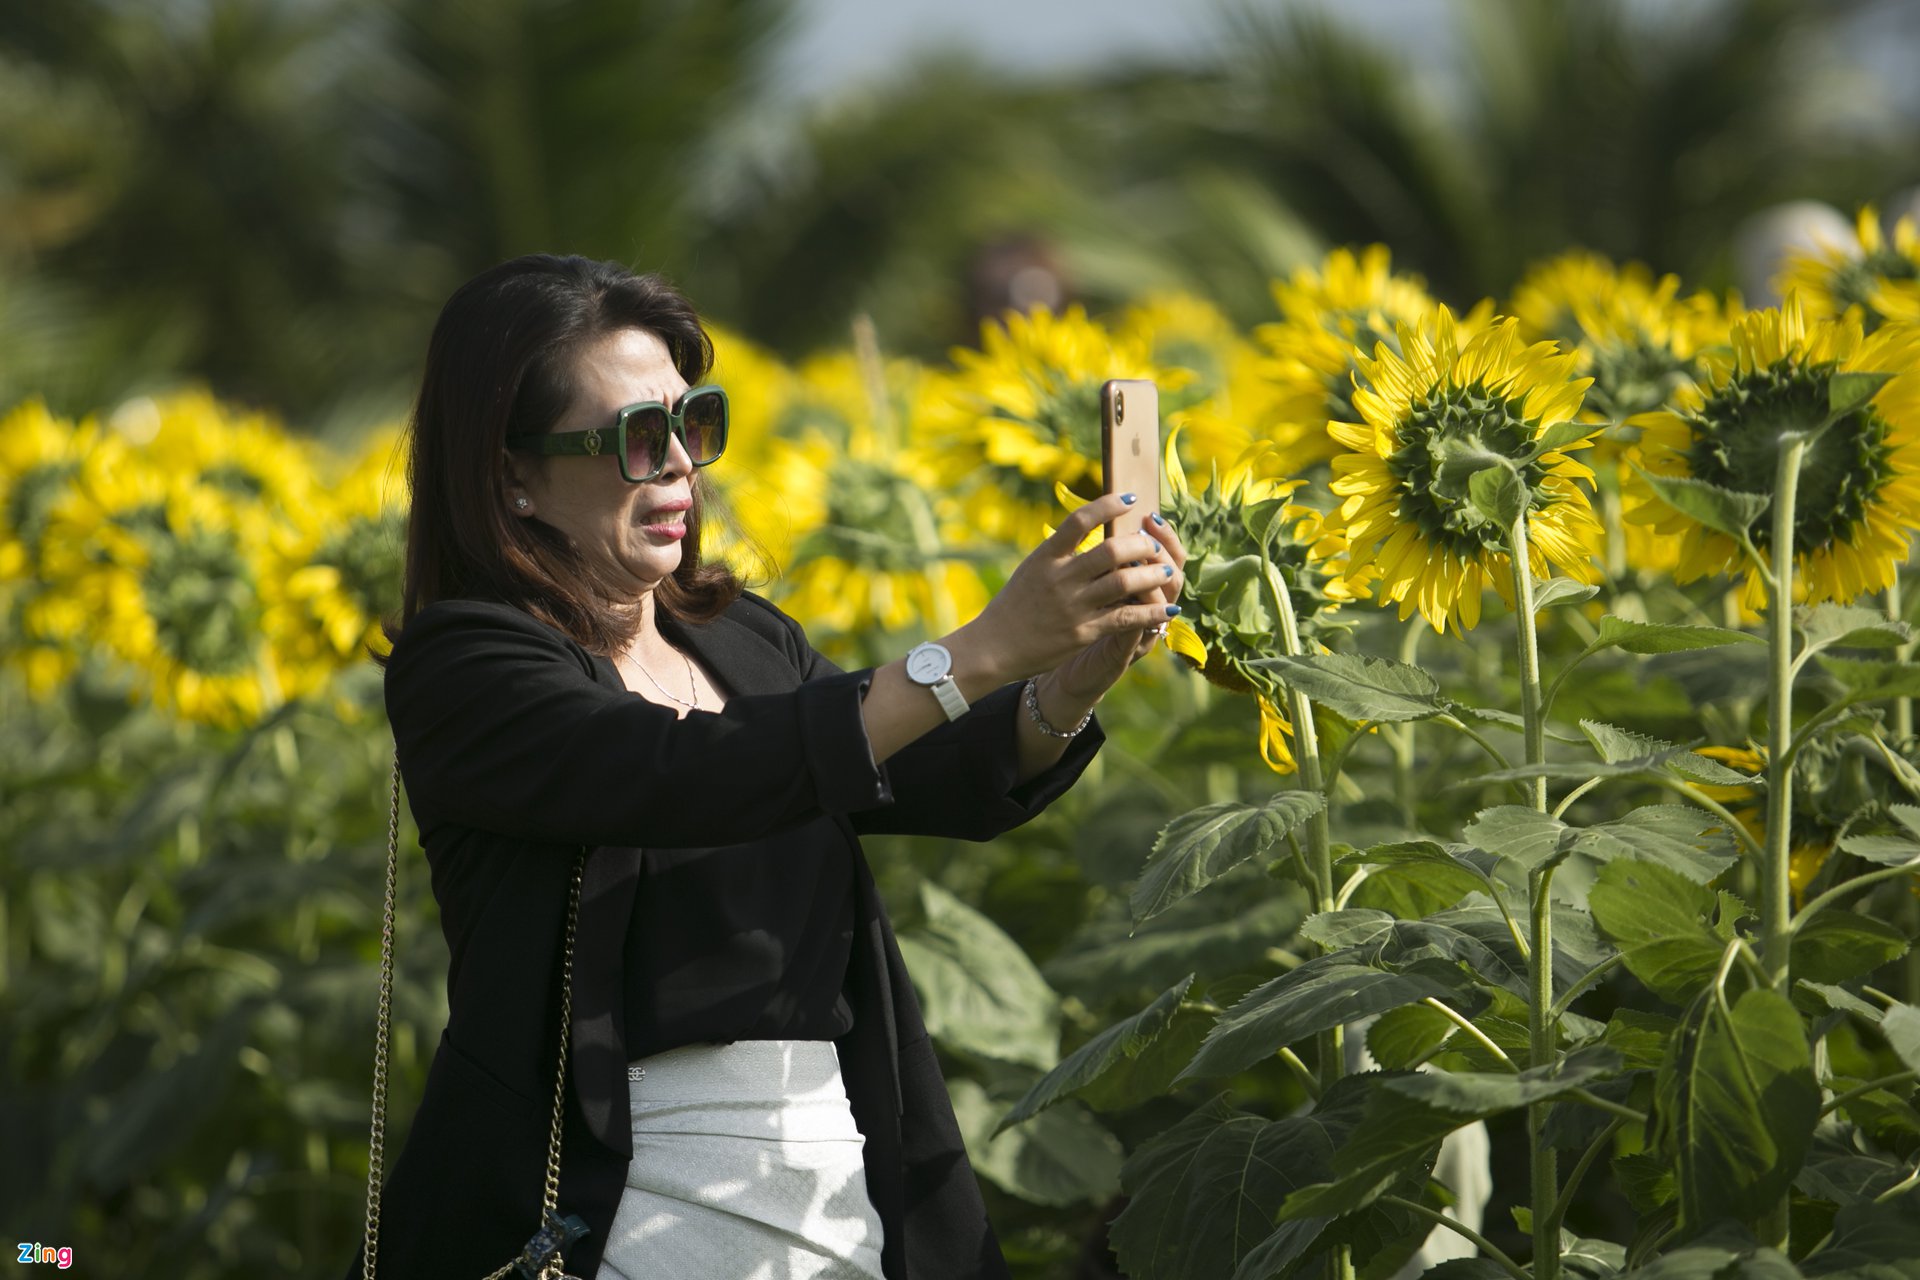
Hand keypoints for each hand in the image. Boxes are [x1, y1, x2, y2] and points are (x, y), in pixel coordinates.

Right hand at [957, 492, 1184, 683]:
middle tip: (1153, 545)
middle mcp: (1060, 578)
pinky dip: (1151, 613)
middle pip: (1111, 550)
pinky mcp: (1083, 632)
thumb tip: (1088, 529)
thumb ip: (1059, 552)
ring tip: (1166, 571)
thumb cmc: (1013, 606)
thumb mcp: (1031, 569)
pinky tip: (1167, 611)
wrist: (993, 647)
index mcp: (1046, 557)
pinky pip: (1125, 618)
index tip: (1131, 499)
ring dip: (1152, 574)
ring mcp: (1072, 606)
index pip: (1080, 520)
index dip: (1108, 505)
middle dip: (1141, 544)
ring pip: (1124, 581)